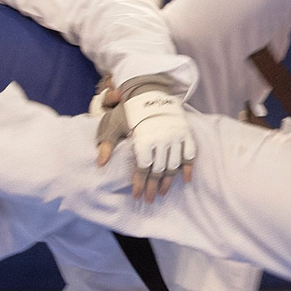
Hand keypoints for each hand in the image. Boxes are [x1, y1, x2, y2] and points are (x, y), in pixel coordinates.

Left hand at [95, 80, 195, 199]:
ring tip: (162, 192)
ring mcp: (175, 136)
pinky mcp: (185, 133)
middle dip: (152, 187)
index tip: (137, 196)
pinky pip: (190, 154)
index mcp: (144, 139)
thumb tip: (100, 163)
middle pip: (158, 170)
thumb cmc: (129, 109)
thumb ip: (108, 144)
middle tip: (148, 199)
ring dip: (168, 181)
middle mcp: (162, 139)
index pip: (143, 168)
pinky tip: (185, 179)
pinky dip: (188, 167)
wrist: (150, 91)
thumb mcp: (114, 123)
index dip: (139, 184)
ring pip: (174, 165)